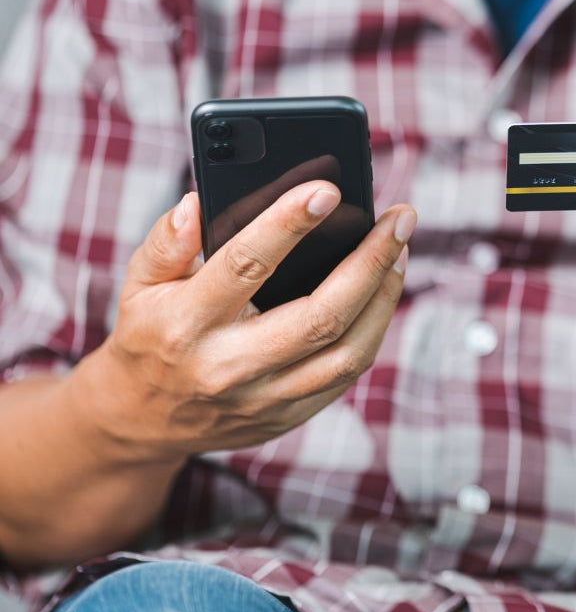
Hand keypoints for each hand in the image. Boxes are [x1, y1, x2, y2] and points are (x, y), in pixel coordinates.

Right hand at [88, 182, 415, 456]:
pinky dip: (373, 329)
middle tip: (400, 219)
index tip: (328, 191)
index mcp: (187, 323)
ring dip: (385, 298)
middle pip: (321, 316)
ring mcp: (264, 399)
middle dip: (370, 262)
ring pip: (348, 353)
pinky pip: (346, 375)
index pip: (246, 265)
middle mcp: (230, 366)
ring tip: (399, 252)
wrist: (142, 420)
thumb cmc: (149, 335)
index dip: (288, 225)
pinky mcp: (288, 417)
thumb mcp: (139, 284)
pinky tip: (383, 292)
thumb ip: (166, 242)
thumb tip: (198, 204)